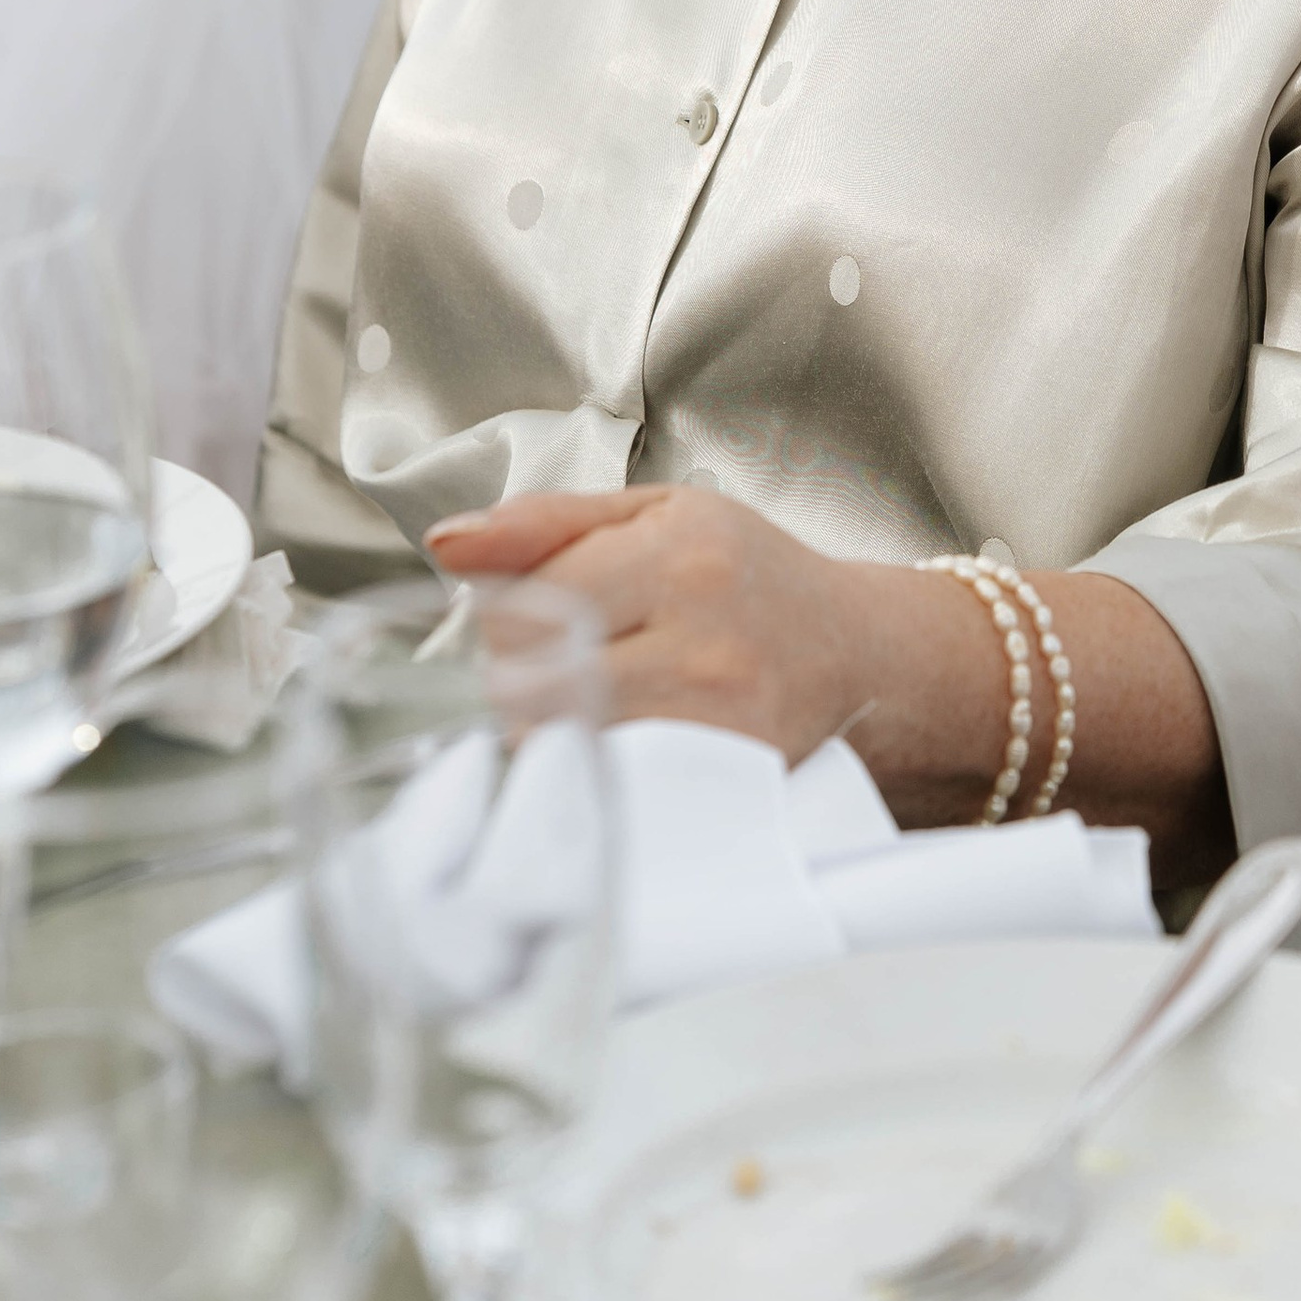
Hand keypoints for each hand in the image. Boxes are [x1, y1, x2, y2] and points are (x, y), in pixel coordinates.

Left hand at [423, 486, 999, 798]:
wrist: (853, 649)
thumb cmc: (746, 574)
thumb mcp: (656, 512)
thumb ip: (546, 523)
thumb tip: (448, 544)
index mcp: (678, 556)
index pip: (526, 606)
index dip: (503, 619)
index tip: (528, 617)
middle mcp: (701, 641)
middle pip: (533, 683)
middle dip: (520, 676)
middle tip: (558, 662)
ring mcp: (715, 724)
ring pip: (562, 744)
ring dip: (550, 729)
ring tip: (591, 697)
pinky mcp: (722, 784)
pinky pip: (609, 789)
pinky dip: (591, 772)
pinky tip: (615, 741)